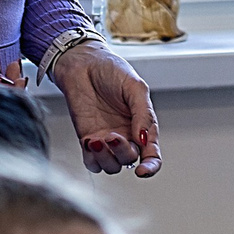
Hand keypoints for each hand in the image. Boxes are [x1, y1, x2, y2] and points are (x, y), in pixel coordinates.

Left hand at [56, 43, 161, 176]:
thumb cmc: (111, 71)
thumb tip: (144, 140)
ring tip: (98, 139)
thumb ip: (143, 114)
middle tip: (114, 136)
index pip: (151, 154)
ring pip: (111, 166)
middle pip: (130, 161)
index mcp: (143, 126)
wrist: (82, 63)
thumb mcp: (135, 87)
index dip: (151, 166)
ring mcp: (106, 139)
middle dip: (123, 153)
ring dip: (106, 158)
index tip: (143, 170)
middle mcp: (126, 136)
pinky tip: (90, 140)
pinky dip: (92, 158)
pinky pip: (91, 162)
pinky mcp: (87, 139)